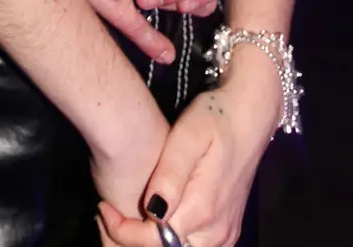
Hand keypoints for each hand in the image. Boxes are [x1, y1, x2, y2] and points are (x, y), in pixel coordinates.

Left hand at [97, 48, 279, 246]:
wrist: (249, 117)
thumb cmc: (214, 119)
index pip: (154, 241)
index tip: (103, 208)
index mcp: (202, 208)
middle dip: (132, 242)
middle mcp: (215, 231)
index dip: (123, 232)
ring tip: (124, 219)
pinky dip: (170, 243)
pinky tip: (151, 224)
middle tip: (108, 215)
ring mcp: (223, 235)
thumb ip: (170, 175)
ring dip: (149, 244)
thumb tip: (153, 211)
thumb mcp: (188, 135)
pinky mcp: (225, 232)